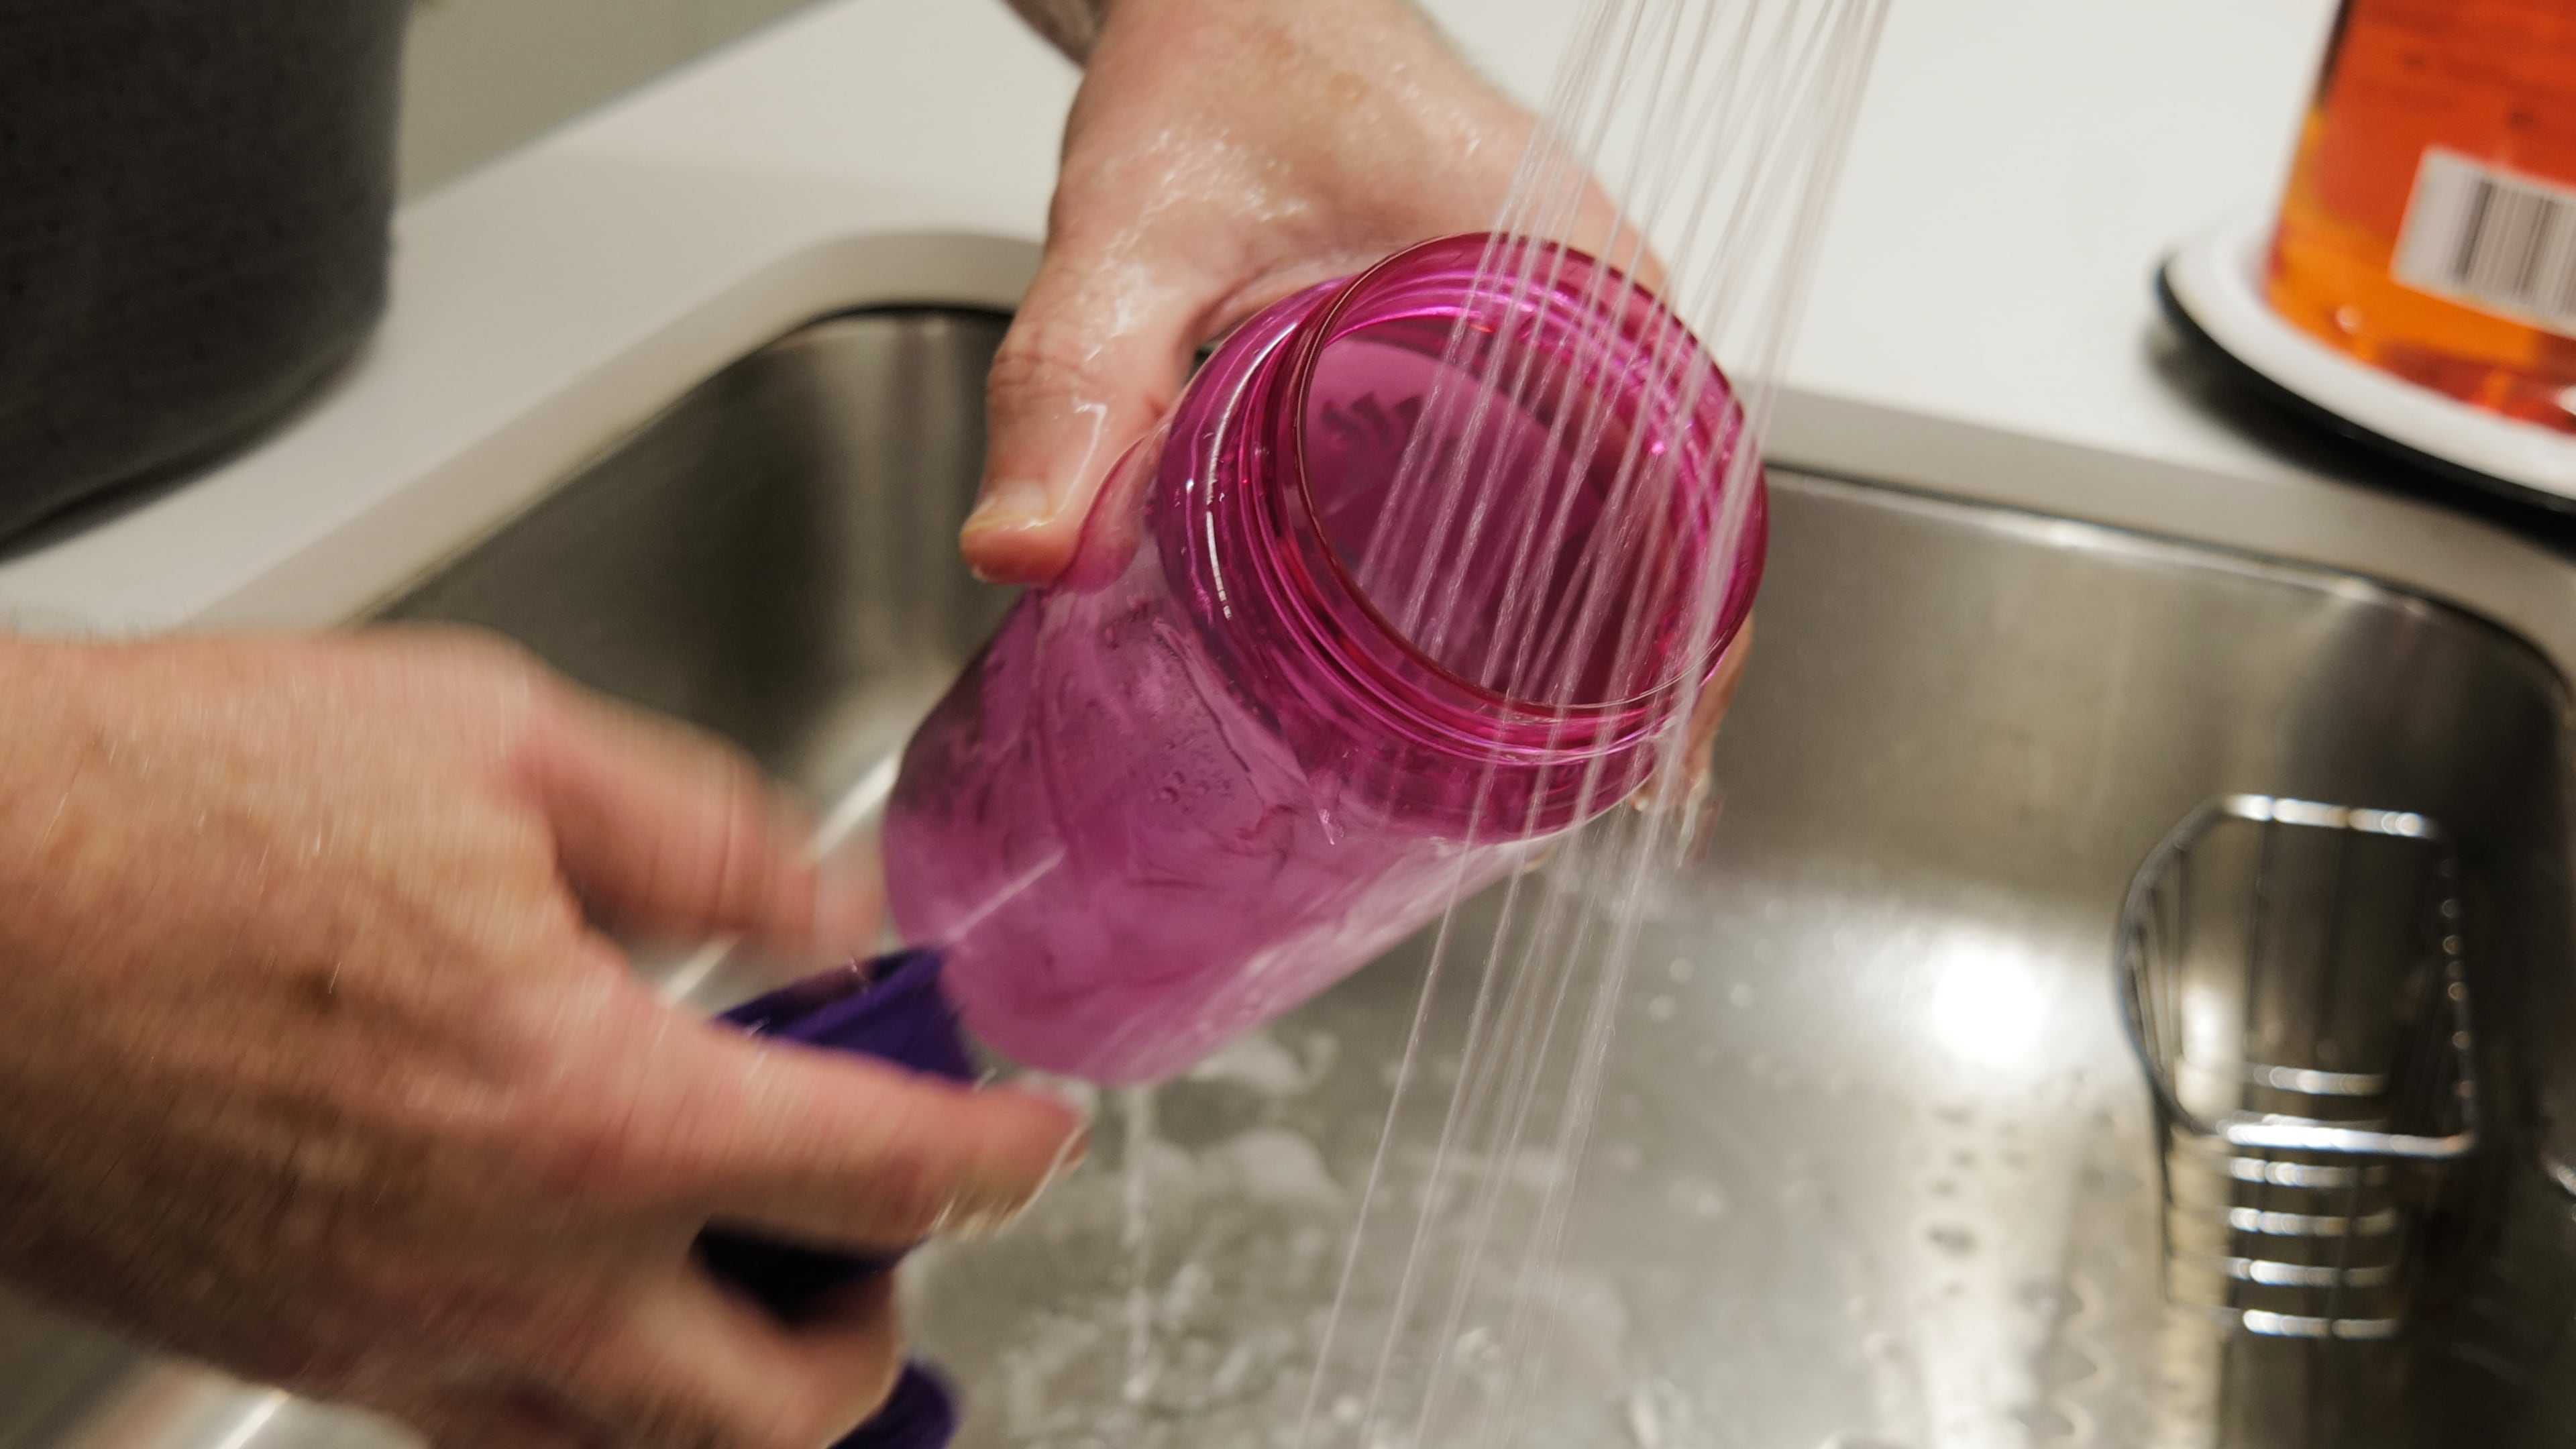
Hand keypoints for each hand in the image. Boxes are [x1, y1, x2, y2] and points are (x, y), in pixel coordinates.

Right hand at [0, 630, 1084, 1448]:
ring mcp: (382, 1332)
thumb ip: (707, 837)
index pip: (877, 1178)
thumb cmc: (168, 805)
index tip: (1028, 1139)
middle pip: (776, 1410)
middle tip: (882, 1233)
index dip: (995, 1156)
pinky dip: (585, 1381)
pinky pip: (490, 1424)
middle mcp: (493, 1264)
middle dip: (873, 1334)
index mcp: (581, 1106)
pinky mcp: (291, 1343)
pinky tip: (582, 1269)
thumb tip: (823, 909)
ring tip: (750, 1270)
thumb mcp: (498, 738)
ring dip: (730, 1386)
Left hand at [980, 0, 1740, 786]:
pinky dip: (1564, 564)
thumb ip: (1075, 387)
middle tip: (1583, 802)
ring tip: (1556, 768)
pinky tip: (1506, 658)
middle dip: (1649, 662)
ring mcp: (1564, 318)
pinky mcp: (1519, 335)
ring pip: (1634, 497)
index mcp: (1558, 265)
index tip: (1656, 748)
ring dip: (1611, 624)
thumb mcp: (1136, 234)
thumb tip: (1030, 550)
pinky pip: (1579, 461)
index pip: (1687, 473)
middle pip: (1677, 511)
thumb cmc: (1221, 63)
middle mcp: (1589, 297)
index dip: (1693, 627)